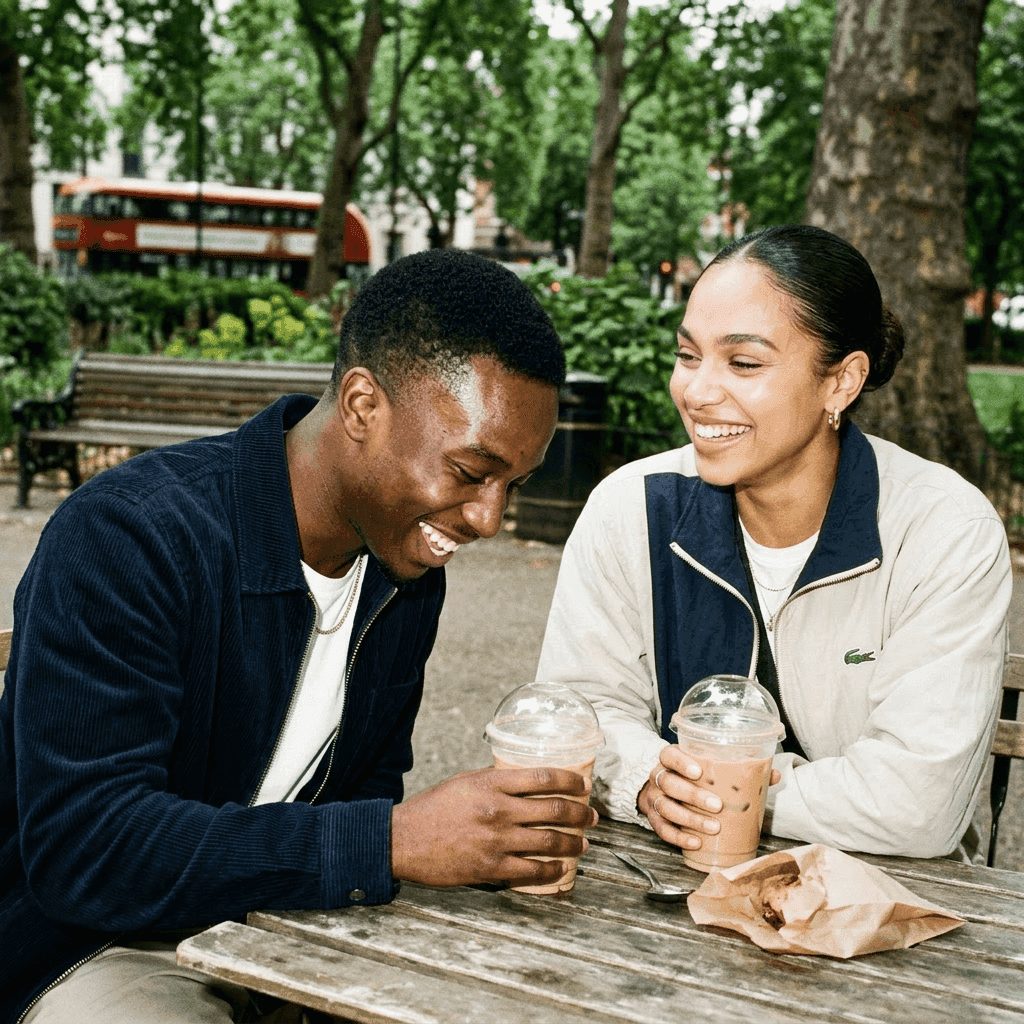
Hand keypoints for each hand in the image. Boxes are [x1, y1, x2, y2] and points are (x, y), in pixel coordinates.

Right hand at [391, 766, 598, 887]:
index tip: (584, 785)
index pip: (543, 777)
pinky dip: (551, 870)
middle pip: (554, 809)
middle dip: (580, 814)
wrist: (402, 839)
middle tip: (592, 817)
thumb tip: (526, 785)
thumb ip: (495, 782)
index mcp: (491, 782)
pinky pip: (531, 870)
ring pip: (548, 841)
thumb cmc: (433, 808)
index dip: (571, 780)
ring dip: (572, 843)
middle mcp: (497, 808)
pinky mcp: (489, 868)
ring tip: (583, 844)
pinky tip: (561, 868)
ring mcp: (495, 840)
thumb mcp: (465, 782)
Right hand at [638, 746, 780, 851]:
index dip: (681, 763)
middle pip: (669, 783)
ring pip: (665, 807)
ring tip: (713, 827)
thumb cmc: (691, 778)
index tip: (698, 772)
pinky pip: (662, 829)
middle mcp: (658, 777)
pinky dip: (678, 837)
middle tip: (717, 805)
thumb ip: (738, 769)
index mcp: (670, 759)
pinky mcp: (653, 819)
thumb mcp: (708, 767)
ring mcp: (654, 798)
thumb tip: (773, 774)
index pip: (669, 755)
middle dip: (693, 795)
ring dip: (689, 819)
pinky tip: (695, 842)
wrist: (661, 789)